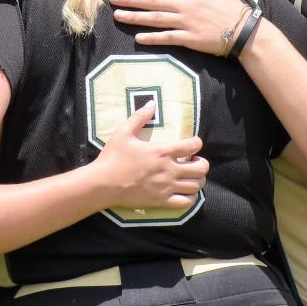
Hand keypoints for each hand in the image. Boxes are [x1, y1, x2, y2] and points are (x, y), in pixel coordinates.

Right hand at [91, 101, 207, 210]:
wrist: (103, 184)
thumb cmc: (113, 157)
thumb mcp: (123, 132)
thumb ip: (139, 117)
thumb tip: (152, 103)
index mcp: (161, 151)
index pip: (192, 146)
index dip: (197, 143)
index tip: (193, 144)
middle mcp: (169, 170)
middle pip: (201, 168)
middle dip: (202, 164)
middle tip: (194, 162)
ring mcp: (166, 187)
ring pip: (196, 186)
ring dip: (198, 180)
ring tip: (191, 177)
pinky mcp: (161, 201)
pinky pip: (185, 203)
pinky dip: (190, 198)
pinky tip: (185, 192)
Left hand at [110, 0, 244, 52]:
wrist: (244, 30)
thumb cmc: (229, 6)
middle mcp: (186, 4)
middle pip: (153, 0)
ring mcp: (187, 22)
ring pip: (156, 18)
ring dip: (135, 17)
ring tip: (118, 16)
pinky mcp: (190, 39)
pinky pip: (167, 38)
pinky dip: (152, 38)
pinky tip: (137, 38)